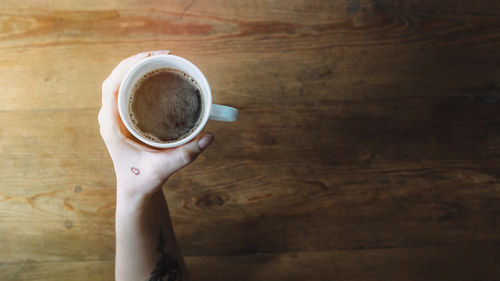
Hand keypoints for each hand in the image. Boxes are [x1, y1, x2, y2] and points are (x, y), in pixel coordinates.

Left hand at [98, 50, 213, 198]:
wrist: (135, 189)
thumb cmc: (144, 180)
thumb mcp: (164, 168)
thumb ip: (186, 154)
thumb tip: (209, 136)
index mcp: (112, 126)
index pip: (111, 86)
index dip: (128, 66)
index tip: (150, 57)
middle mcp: (110, 117)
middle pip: (117, 77)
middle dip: (139, 60)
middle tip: (166, 55)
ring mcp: (116, 115)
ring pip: (122, 80)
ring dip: (140, 66)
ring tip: (163, 59)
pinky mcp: (124, 116)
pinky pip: (128, 88)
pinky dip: (142, 76)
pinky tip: (158, 73)